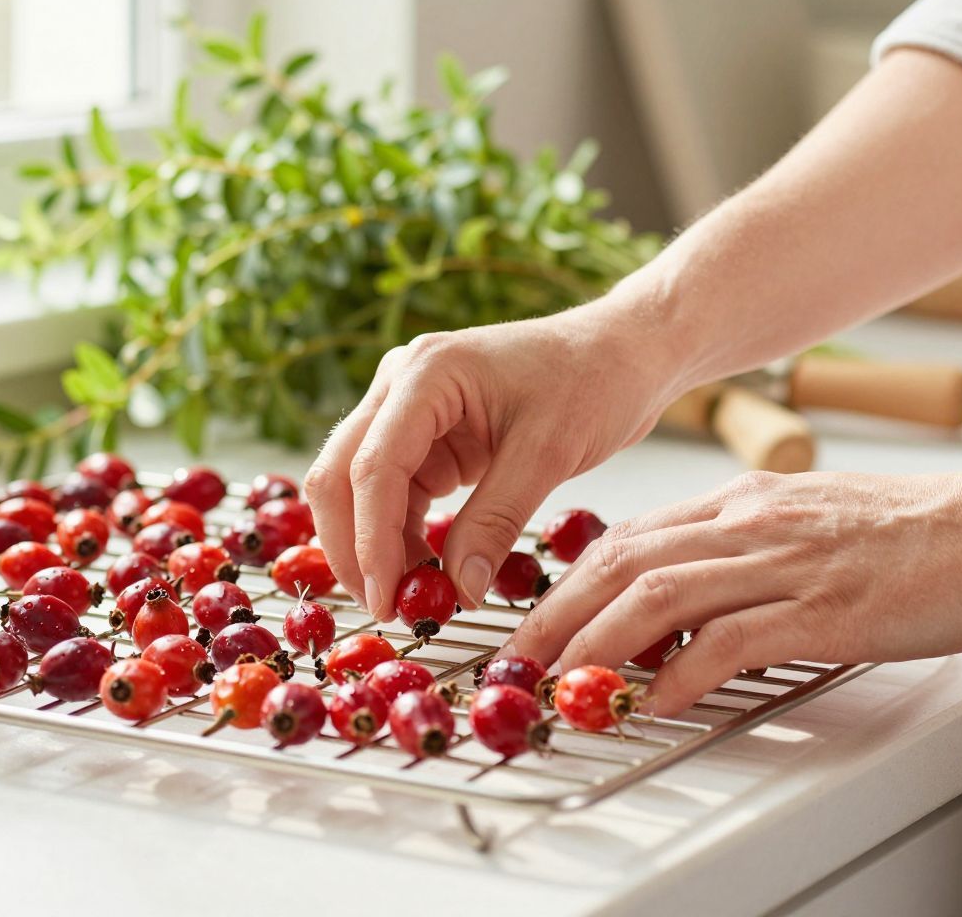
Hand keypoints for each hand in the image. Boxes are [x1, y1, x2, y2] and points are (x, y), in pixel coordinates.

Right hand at [305, 299, 682, 620]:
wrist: (621, 353)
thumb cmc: (593, 381)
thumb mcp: (548, 453)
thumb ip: (496, 522)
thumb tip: (460, 590)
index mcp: (426, 373)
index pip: (373, 465)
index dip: (370, 539)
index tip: (386, 597)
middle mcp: (401, 384)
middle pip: (340, 474)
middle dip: (353, 546)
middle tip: (385, 607)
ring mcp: (407, 409)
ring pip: (358, 489)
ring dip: (375, 546)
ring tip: (412, 598)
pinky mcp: (425, 436)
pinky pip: (394, 493)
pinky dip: (400, 536)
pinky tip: (426, 572)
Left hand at [501, 468, 961, 715]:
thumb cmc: (915, 532)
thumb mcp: (810, 519)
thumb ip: (746, 547)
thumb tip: (689, 598)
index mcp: (744, 502)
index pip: (632, 536)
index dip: (572, 582)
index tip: (539, 621)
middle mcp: (750, 523)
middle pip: (624, 561)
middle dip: (559, 613)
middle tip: (520, 658)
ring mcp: (785, 563)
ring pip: (660, 595)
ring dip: (599, 643)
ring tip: (564, 683)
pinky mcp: (824, 609)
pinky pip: (734, 639)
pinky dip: (685, 672)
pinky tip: (659, 701)